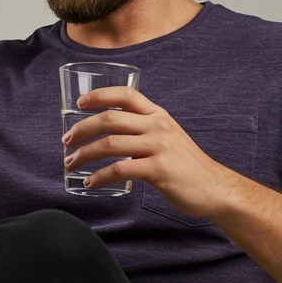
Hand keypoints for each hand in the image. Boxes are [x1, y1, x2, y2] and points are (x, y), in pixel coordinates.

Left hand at [62, 86, 236, 219]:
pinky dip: (100, 177)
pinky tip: (91, 182)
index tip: (79, 103)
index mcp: (158, 115)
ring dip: (84, 154)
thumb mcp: (168, 138)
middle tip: (66, 141)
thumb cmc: (187, 166)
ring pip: (110, 144)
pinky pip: (120, 170)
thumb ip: (144, 131)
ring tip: (71, 163)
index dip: (100, 95)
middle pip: (110, 119)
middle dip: (82, 129)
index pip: (126, 94)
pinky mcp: (158, 170)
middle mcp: (157, 126)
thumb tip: (113, 135)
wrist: (215, 188)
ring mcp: (158, 147)